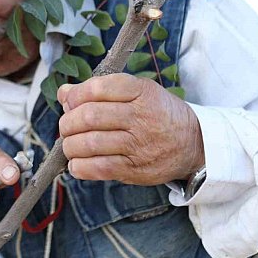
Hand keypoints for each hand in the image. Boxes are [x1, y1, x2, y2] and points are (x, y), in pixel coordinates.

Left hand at [57, 73, 204, 184]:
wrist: (193, 143)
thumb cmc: (158, 114)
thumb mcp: (137, 92)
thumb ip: (99, 90)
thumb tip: (63, 93)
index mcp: (140, 92)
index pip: (97, 88)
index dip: (75, 95)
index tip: (69, 102)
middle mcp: (139, 117)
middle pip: (89, 117)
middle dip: (67, 122)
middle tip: (66, 127)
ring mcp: (138, 145)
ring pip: (90, 143)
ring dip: (70, 146)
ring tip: (70, 145)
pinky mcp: (135, 169)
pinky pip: (99, 168)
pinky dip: (79, 167)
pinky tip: (76, 163)